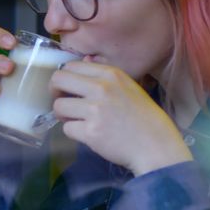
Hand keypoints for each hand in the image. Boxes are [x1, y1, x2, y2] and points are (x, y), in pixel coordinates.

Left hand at [51, 61, 191, 175]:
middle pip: (58, 80)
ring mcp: (95, 110)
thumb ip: (104, 77)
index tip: (67, 89)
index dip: (64, 78)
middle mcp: (101, 88)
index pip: (71, 66)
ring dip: (63, 116)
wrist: (155, 145)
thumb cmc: (143, 118)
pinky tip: (88, 135)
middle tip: (63, 103)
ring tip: (78, 121)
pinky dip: (74, 133)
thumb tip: (81, 63)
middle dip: (54, 93)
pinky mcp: (91, 132)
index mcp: (111, 74)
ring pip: (58, 106)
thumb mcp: (128, 87)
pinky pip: (66, 129)